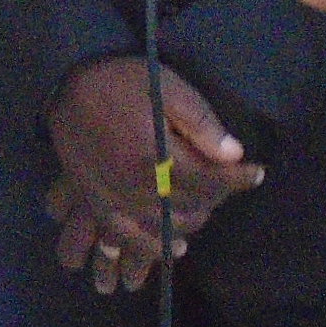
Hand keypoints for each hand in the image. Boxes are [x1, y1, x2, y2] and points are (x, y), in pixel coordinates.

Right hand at [45, 56, 263, 287]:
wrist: (68, 82)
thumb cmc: (122, 79)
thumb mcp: (168, 87)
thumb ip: (202, 123)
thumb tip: (234, 155)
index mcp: (155, 153)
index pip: (209, 179)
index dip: (238, 179)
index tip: (257, 173)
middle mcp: (134, 183)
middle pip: (189, 205)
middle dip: (216, 196)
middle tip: (228, 183)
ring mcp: (113, 198)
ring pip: (164, 226)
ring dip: (191, 221)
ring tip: (207, 207)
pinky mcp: (96, 203)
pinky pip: (127, 237)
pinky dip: (153, 247)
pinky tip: (174, 245)